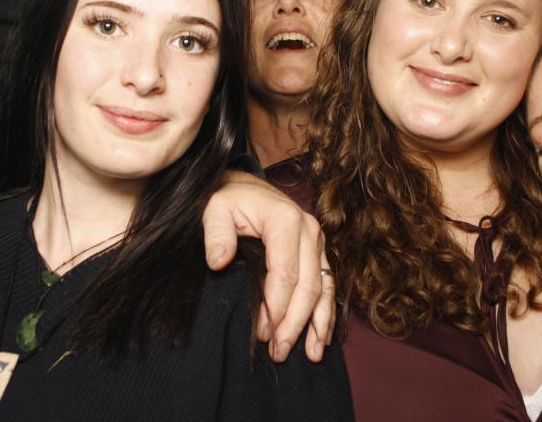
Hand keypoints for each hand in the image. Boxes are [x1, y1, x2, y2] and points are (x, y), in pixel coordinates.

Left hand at [203, 170, 334, 362]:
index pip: (285, 274)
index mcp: (285, 220)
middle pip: (308, 286)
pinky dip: (325, 312)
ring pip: (323, 288)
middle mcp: (308, 229)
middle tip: (279, 352)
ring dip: (317, 324)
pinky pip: (327, 284)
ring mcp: (317, 240)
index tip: (262, 334)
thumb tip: (218, 261)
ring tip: (309, 355)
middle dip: (295, 323)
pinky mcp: (318, 249)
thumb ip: (216, 234)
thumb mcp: (214, 209)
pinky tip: (321, 337)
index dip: (275, 308)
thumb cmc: (226, 199)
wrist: (242, 185)